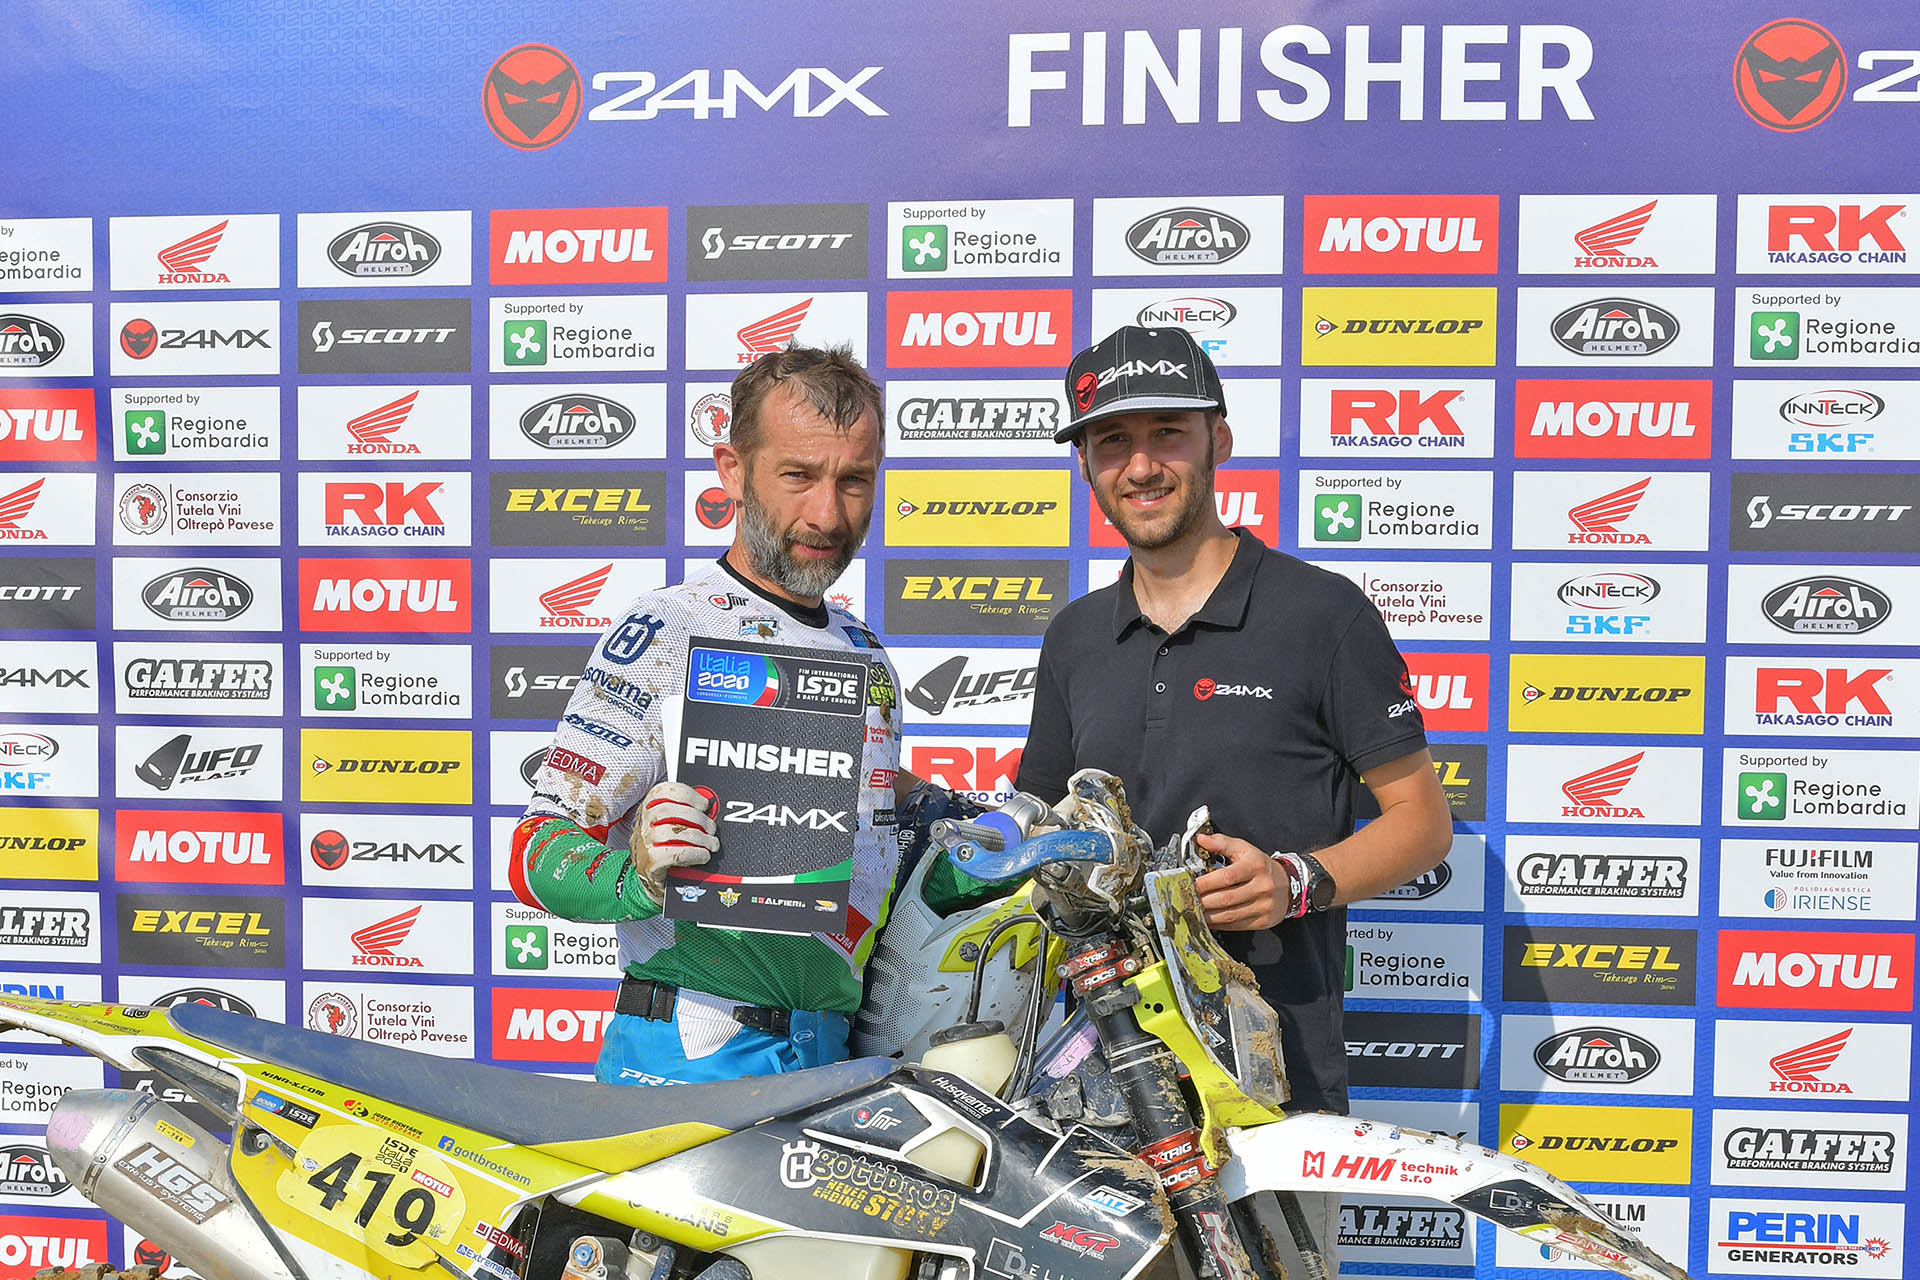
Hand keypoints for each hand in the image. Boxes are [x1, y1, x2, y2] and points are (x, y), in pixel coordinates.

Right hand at [632, 782, 718, 903]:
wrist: (654, 881)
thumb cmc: (667, 850)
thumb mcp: (673, 828)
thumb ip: (687, 815)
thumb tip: (710, 809)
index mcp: (649, 810)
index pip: (662, 792)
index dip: (686, 794)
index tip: (704, 804)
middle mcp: (643, 824)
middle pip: (667, 810)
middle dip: (696, 817)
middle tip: (712, 827)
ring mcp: (644, 844)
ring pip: (670, 832)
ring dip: (698, 837)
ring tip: (711, 843)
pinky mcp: (649, 864)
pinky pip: (672, 854)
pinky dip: (693, 853)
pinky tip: (703, 855)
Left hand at [1193, 832, 1291, 930]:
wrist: (1289, 885)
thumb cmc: (1260, 866)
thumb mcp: (1244, 849)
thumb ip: (1222, 843)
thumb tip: (1201, 839)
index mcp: (1255, 866)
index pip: (1226, 877)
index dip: (1205, 883)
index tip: (1189, 885)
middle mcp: (1262, 887)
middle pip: (1226, 898)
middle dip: (1202, 901)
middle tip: (1186, 900)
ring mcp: (1264, 906)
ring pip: (1229, 915)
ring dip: (1207, 916)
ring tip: (1193, 911)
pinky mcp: (1263, 921)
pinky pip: (1235, 926)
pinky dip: (1218, 924)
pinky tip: (1207, 919)